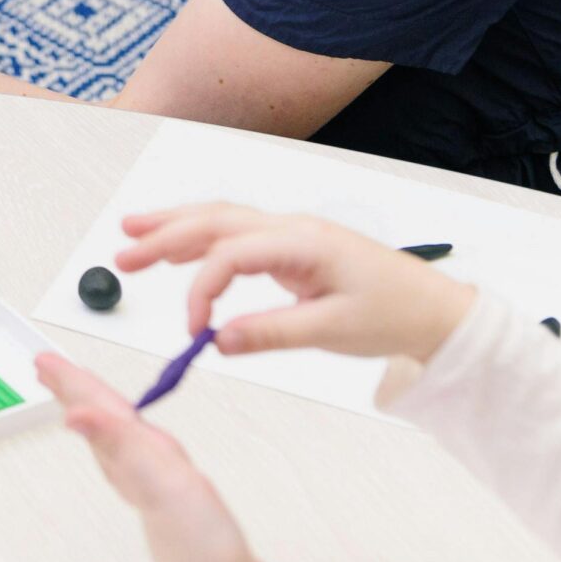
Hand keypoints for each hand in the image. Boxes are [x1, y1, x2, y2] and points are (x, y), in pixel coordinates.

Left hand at [36, 352, 277, 561]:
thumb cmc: (197, 545)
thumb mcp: (158, 482)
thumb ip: (118, 443)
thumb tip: (72, 415)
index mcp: (129, 458)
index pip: (95, 409)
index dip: (71, 381)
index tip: (43, 360)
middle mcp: (135, 470)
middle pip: (101, 420)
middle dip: (75, 390)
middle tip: (46, 367)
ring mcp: (152, 486)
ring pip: (117, 438)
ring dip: (97, 410)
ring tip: (80, 395)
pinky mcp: (173, 500)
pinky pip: (142, 458)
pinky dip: (132, 440)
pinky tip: (135, 445)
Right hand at [115, 203, 474, 363]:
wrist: (436, 310)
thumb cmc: (395, 312)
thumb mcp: (333, 331)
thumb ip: (270, 334)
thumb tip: (218, 341)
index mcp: (303, 242)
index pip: (232, 254)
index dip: (203, 289)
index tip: (194, 328)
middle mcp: (292, 229)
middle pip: (215, 220)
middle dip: (165, 234)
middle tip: (124, 253)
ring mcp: (291, 236)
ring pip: (222, 221)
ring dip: (176, 228)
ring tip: (134, 236)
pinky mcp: (292, 250)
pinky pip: (237, 235)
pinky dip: (202, 239)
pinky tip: (178, 250)